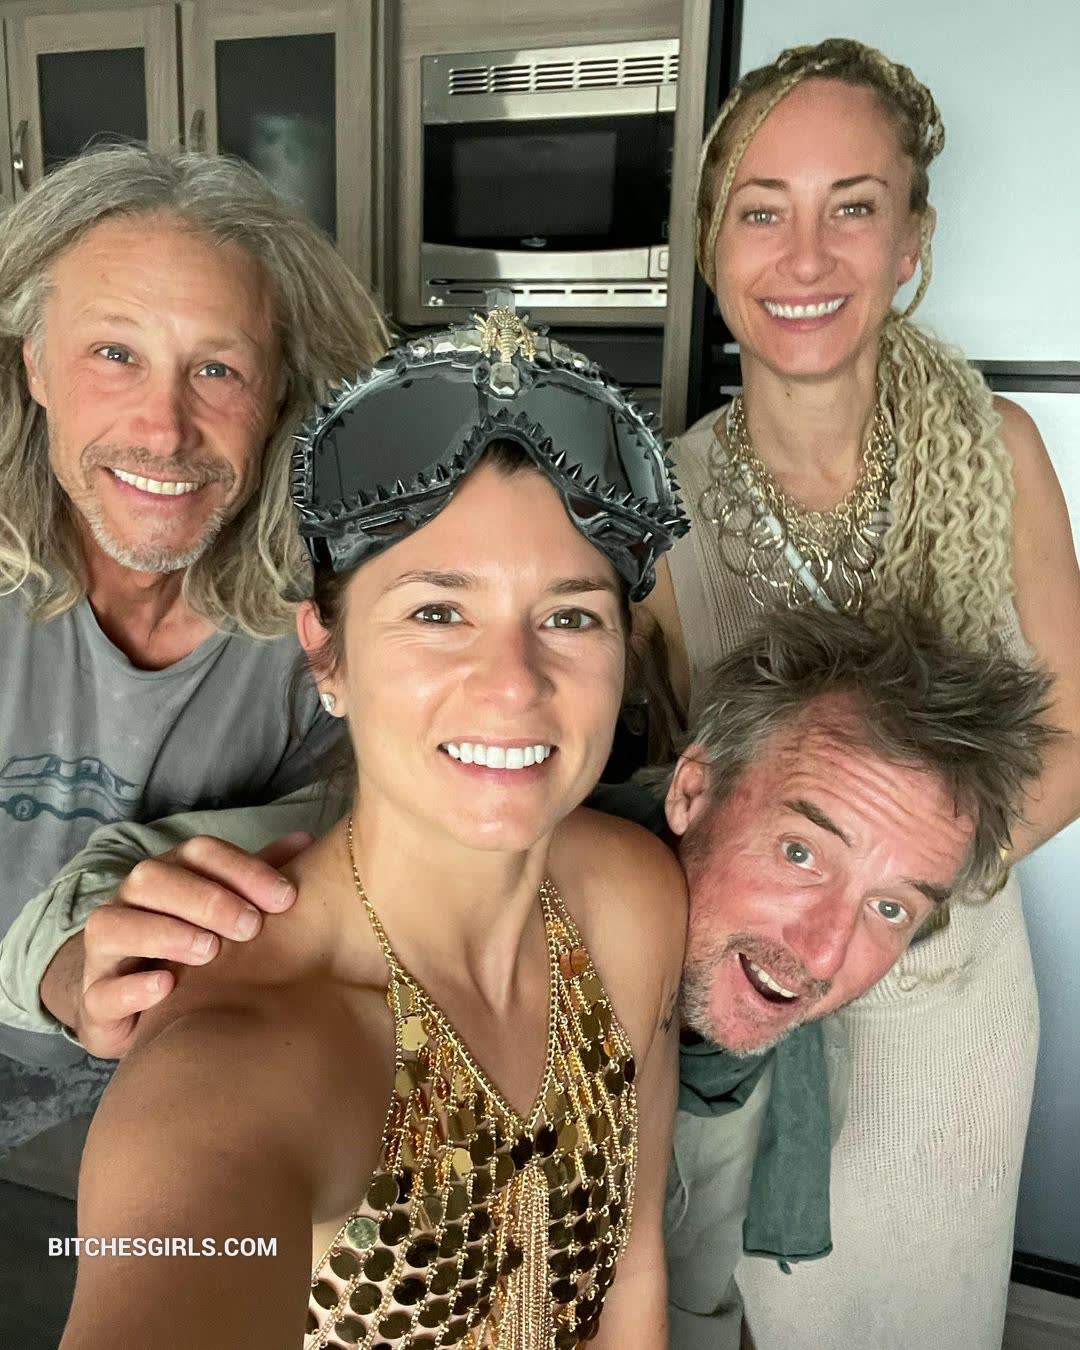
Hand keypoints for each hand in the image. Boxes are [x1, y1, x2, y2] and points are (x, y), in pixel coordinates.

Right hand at [42, 833, 310, 1058]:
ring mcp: (105, 950)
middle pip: (153, 878)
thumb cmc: (192, 947)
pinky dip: (132, 987)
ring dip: (165, 933)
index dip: (241, 869)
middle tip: (251, 926)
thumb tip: (306, 840)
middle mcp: (130, 902)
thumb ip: (258, 877)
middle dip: (205, 898)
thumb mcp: (227, 909)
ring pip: (115, 926)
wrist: (134, 1005)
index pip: (199, 853)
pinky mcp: (94, 999)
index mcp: (170, 874)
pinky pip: (101, 991)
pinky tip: (167, 986)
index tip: (285, 898)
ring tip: (209, 951)